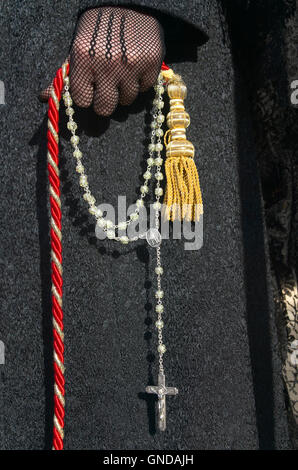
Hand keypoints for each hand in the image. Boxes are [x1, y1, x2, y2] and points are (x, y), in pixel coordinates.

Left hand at [40, 7, 164, 115]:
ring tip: (123, 72)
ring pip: (127, 100)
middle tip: (107, 87)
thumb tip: (42, 97)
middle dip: (105, 100)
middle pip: (105, 108)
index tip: (90, 88)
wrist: (127, 1)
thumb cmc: (97, 30)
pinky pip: (145, 87)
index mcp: (84, 59)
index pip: (82, 100)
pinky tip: (137, 65)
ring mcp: (131, 65)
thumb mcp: (77, 48)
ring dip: (125, 90)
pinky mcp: (151, 63)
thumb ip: (63, 75)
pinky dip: (142, 80)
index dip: (87, 95)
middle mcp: (107, 64)